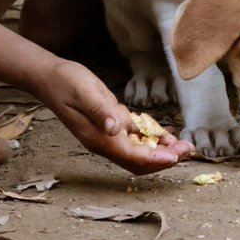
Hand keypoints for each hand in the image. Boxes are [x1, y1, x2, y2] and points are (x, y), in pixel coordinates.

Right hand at [39, 57, 192, 174]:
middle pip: (138, 161)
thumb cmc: (67, 83)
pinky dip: (152, 138)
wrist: (50, 78)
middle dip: (164, 159)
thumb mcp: (85, 93)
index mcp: (100, 138)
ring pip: (138, 152)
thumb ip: (101, 111)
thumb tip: (116, 127)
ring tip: (184, 144)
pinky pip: (134, 138)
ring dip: (161, 151)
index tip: (175, 156)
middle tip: (188, 150)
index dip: (155, 158)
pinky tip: (166, 134)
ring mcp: (107, 135)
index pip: (132, 156)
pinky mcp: (110, 125)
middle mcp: (105, 142)